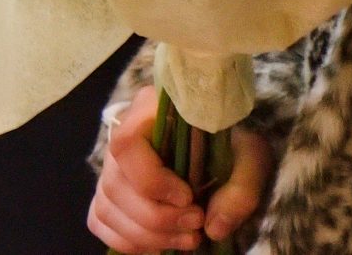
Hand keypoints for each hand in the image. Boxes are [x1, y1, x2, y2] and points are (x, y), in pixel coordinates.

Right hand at [89, 86, 269, 251]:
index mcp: (151, 111)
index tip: (187, 197)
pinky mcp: (110, 191)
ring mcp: (112, 164)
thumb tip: (213, 227)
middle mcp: (123, 134)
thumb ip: (241, 189)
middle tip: (196, 226)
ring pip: (107, 206)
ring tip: (187, 240)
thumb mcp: (251, 157)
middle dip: (157, 218)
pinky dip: (127, 240)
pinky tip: (159, 244)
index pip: (127, 145)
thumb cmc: (234, 144)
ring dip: (146, 235)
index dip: (151, 179)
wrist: (225, 147)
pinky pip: (100, 220)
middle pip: (116, 184)